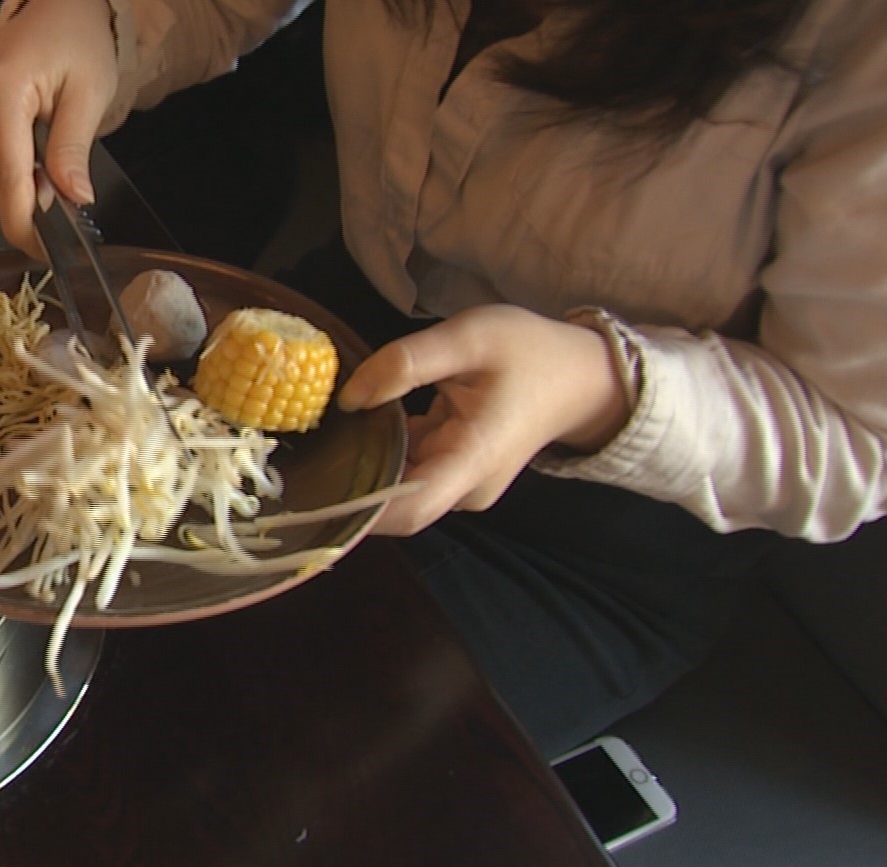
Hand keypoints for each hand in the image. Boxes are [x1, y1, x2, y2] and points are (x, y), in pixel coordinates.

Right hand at [0, 0, 118, 256]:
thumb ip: (73, 148)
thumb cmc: (75, 44)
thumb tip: (72, 200)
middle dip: (24, 195)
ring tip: (36, 151)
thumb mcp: (90, 93)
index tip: (42, 250)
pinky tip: (12, 142)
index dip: (24, 221)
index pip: (7, 175)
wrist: (52, 11)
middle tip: (58, 177)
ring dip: (7, 180)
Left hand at [336, 304, 628, 535]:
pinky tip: (362, 427)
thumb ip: (406, 364)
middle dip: (352, 483)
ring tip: (325, 437)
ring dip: (366, 465)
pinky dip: (386, 454)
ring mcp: (463, 488)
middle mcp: (467, 488)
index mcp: (473, 459)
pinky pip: (411, 474)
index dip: (360, 509)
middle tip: (304, 454)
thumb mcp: (469, 338)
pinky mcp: (457, 477)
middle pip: (396, 505)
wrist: (583, 376)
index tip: (313, 491)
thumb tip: (349, 398)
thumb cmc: (531, 351)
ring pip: (400, 490)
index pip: (409, 509)